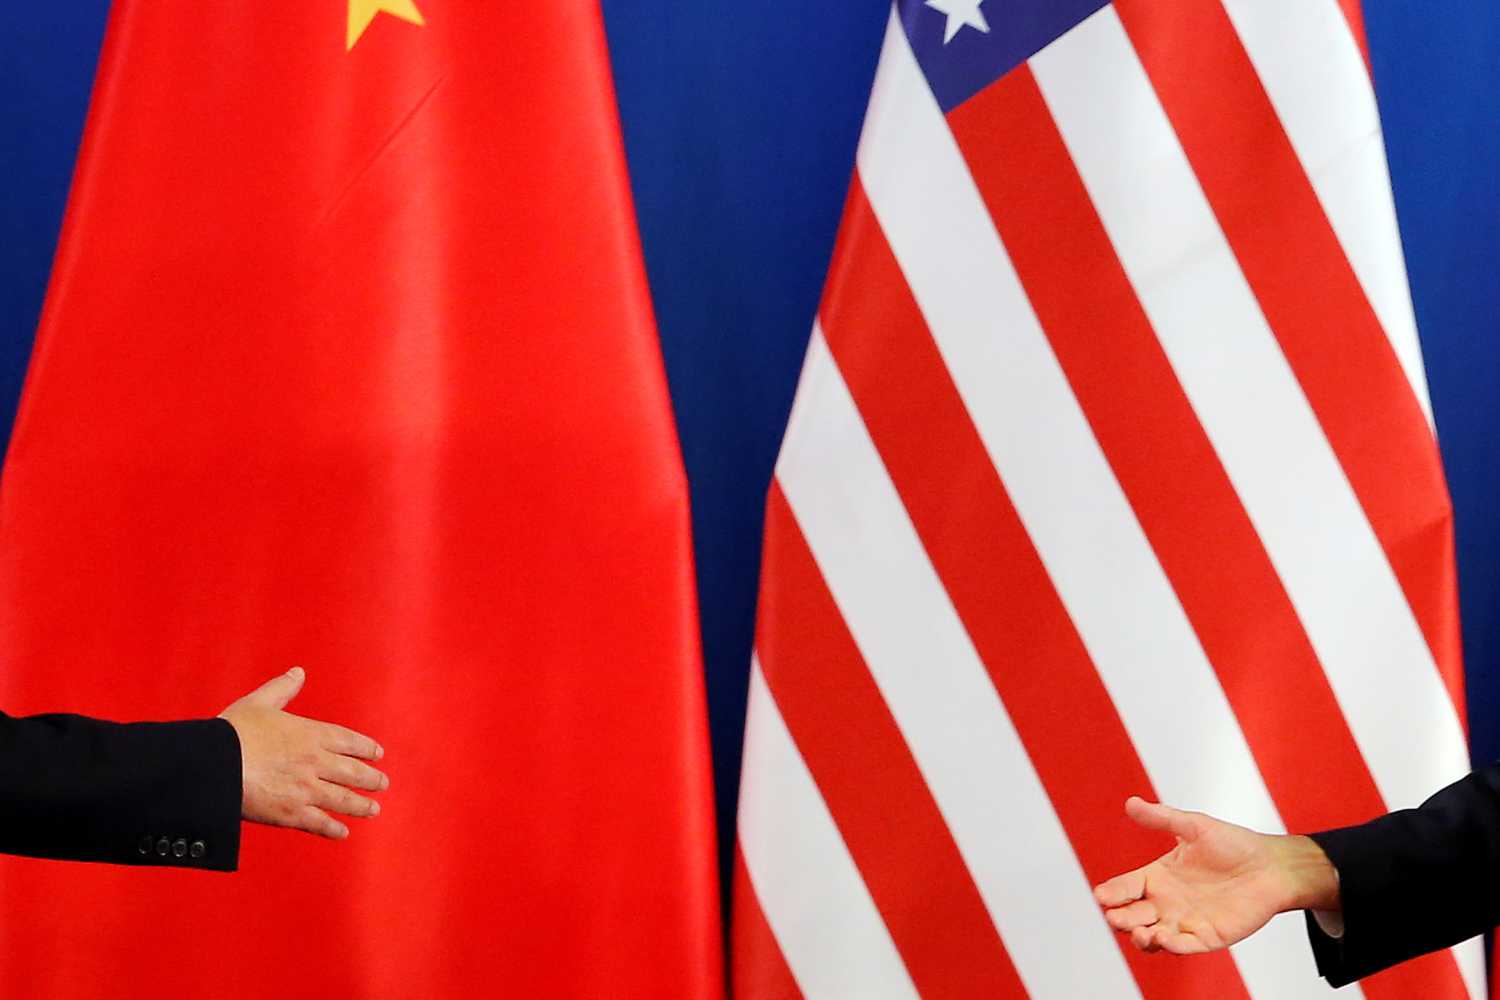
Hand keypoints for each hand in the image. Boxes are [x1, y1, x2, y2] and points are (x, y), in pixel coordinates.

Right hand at [218, 667, 387, 839]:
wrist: (214, 765)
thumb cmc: (233, 732)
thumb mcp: (260, 701)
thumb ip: (283, 687)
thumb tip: (298, 672)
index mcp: (310, 734)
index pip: (348, 741)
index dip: (365, 748)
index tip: (378, 754)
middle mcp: (315, 762)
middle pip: (352, 772)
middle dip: (370, 779)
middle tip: (382, 783)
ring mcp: (306, 789)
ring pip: (342, 799)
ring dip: (361, 805)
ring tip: (374, 809)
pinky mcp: (291, 813)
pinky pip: (319, 823)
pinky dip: (333, 829)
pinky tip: (343, 832)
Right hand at [1094, 796, 1338, 954]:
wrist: (1272, 866)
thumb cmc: (1233, 844)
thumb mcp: (1194, 826)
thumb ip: (1162, 818)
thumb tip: (1131, 803)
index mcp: (1157, 877)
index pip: (1125, 887)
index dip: (1112, 892)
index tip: (1100, 895)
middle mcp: (1166, 902)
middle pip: (1133, 916)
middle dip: (1121, 919)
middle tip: (1114, 917)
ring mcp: (1185, 922)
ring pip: (1153, 937)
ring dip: (1142, 939)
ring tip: (1142, 933)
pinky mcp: (1208, 937)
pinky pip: (1186, 947)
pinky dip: (1173, 947)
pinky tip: (1166, 940)